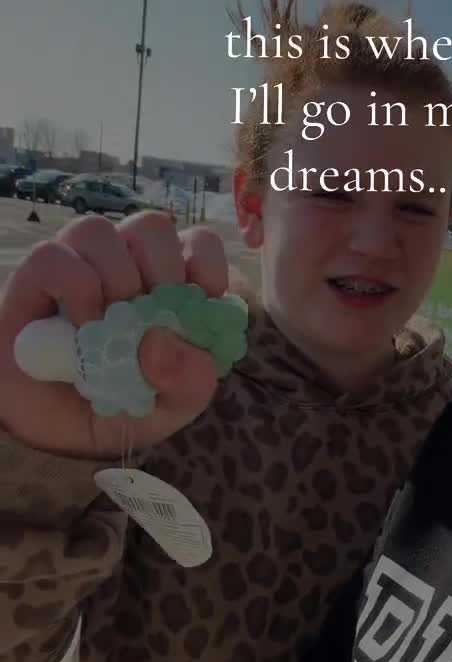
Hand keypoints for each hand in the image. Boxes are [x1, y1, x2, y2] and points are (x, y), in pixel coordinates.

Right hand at [0, 213, 228, 457]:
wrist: (58, 434)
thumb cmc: (121, 403)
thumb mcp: (171, 405)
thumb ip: (189, 381)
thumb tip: (162, 341)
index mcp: (167, 282)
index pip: (199, 243)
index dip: (207, 269)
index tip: (201, 309)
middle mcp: (123, 263)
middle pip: (151, 227)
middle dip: (162, 274)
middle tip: (153, 321)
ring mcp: (77, 265)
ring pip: (98, 231)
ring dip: (116, 280)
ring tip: (112, 328)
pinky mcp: (33, 278)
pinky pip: (54, 257)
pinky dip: (76, 291)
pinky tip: (83, 328)